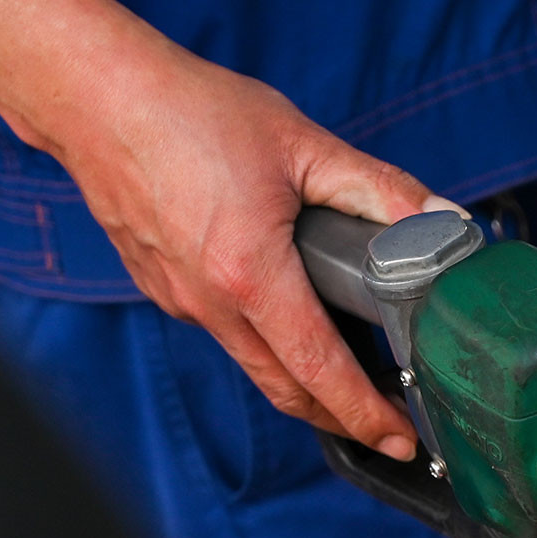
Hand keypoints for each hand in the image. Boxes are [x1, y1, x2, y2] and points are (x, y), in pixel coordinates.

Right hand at [45, 38, 458, 455]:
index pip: (321, 371)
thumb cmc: (189, 111)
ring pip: (255, 366)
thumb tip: (443, 220)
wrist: (92, 96)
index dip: (366, 414)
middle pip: (287, 391)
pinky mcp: (164, 289)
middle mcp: (211, 304)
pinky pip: (225, 334)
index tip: (400, 440)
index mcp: (251, 275)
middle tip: (388, 428)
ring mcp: (181, 302)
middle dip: (341, 419)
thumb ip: (380, 188)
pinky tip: (295, 323)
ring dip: (305, 385)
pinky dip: (267, 346)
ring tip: (354, 382)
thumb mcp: (302, 143)